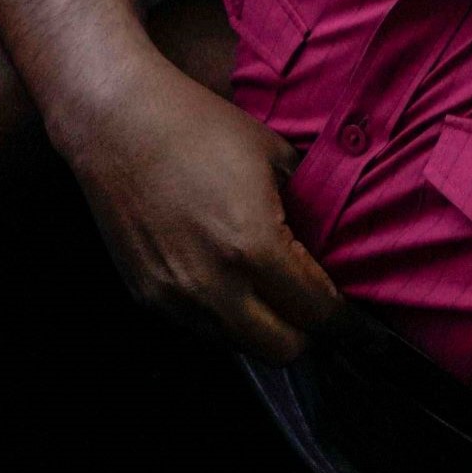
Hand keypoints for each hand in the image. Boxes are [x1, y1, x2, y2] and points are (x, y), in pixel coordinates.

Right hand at [60, 59, 341, 360]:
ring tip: (265, 287)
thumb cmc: (200, 127)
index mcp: (255, 248)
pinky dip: (223, 314)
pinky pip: (202, 328)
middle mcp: (215, 286)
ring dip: (262, 326)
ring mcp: (176, 298)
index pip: (318, 313)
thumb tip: (336, 244)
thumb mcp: (275, 156)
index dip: (344, 319)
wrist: (116, 123)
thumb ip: (311, 208)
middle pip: (283, 350)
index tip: (355, 319)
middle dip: (306, 330)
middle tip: (311, 301)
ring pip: (240, 345)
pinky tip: (223, 275)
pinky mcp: (147, 297)